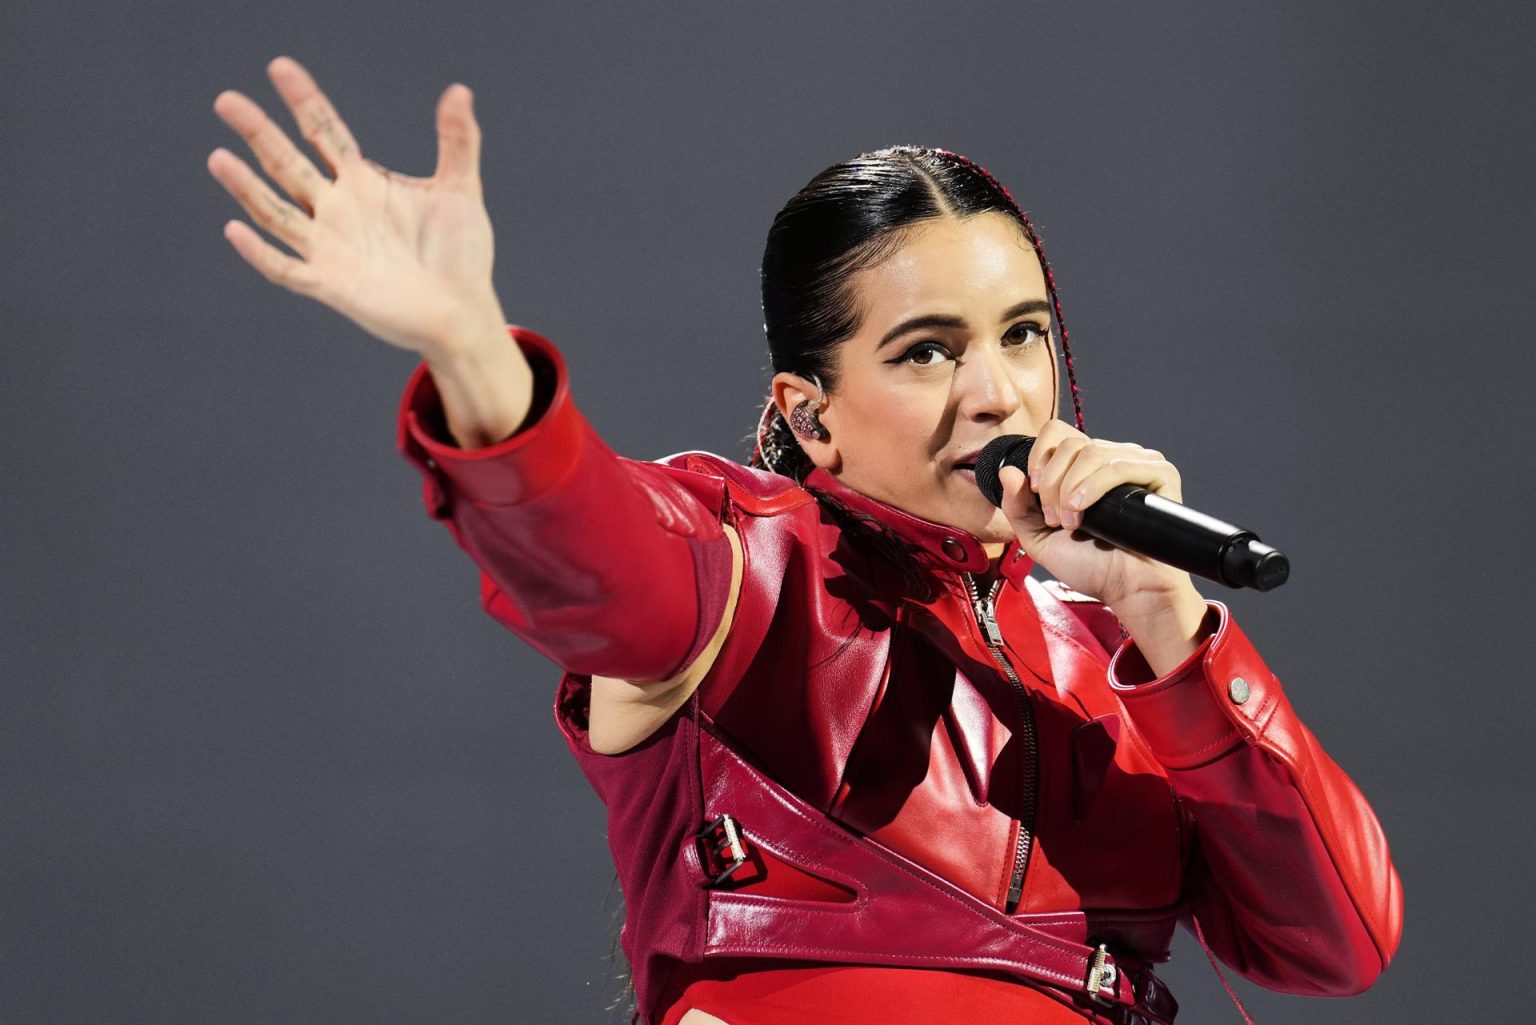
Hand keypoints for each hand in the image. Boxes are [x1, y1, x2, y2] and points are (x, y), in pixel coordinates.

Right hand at [207, 56, 505, 358]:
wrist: (463, 311)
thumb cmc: (460, 255)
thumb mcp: (461, 190)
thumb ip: (458, 142)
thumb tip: (459, 91)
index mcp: (362, 183)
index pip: (324, 132)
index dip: (304, 100)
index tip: (279, 67)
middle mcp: (337, 211)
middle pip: (287, 164)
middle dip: (259, 133)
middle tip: (226, 100)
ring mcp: (329, 248)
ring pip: (276, 213)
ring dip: (247, 188)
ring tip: (218, 158)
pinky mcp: (330, 285)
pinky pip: (286, 269)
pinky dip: (260, 253)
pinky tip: (236, 230)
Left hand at [996, 419, 1198, 611]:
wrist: (1126, 590)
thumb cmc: (1089, 565)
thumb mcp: (1038, 537)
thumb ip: (1017, 506)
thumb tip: (1008, 471)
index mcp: (1084, 466)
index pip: (1057, 432)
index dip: (1039, 458)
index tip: (1036, 493)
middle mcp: (1111, 458)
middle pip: (1070, 443)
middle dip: (1052, 483)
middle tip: (1055, 519)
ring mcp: (1137, 463)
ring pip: (1092, 451)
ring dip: (1070, 489)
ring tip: (1072, 522)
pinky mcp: (1160, 474)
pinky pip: (1121, 465)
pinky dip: (1094, 486)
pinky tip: (1084, 511)